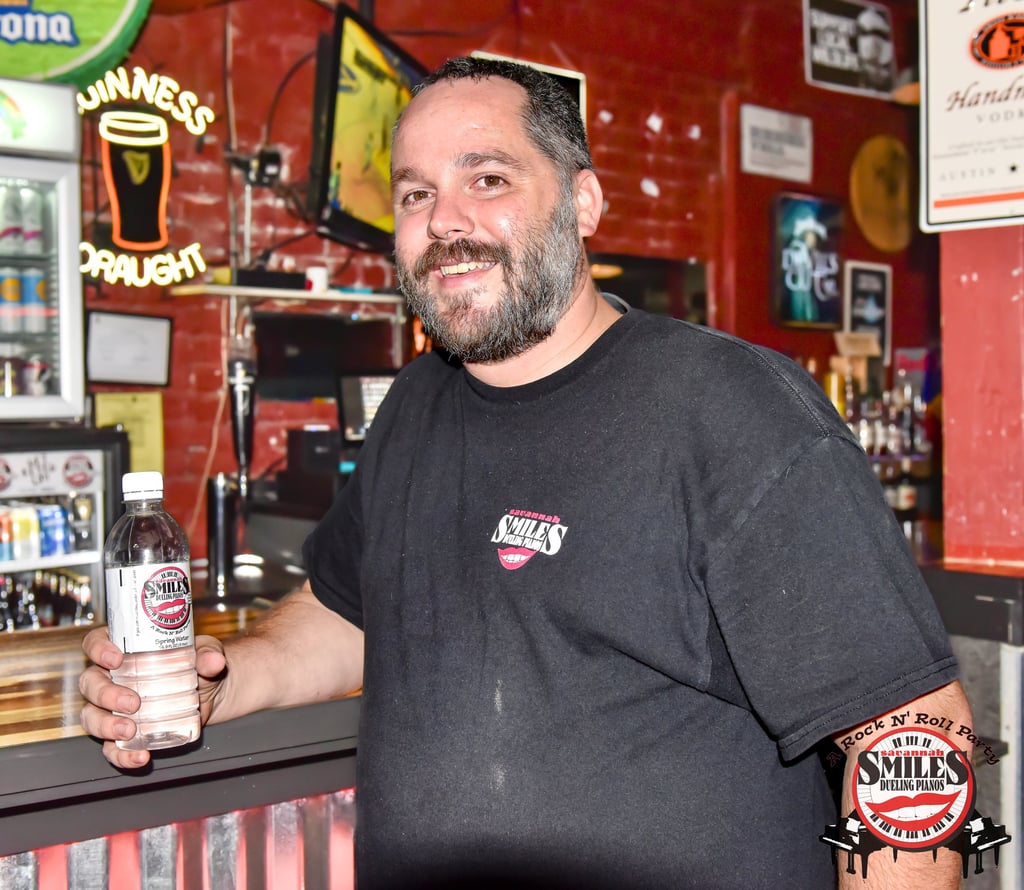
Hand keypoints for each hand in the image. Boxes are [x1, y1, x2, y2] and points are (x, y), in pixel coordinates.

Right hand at [79, 627, 227, 769]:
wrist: (211, 691)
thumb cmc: (198, 662)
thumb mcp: (205, 651)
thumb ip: (208, 653)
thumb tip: (213, 661)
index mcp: (124, 649)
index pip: (96, 643)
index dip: (98, 649)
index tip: (115, 659)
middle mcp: (111, 677)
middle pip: (90, 683)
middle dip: (105, 694)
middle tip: (132, 702)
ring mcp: (113, 708)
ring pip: (92, 716)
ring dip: (105, 726)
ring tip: (129, 731)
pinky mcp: (123, 733)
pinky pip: (111, 748)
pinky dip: (121, 755)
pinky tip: (139, 756)